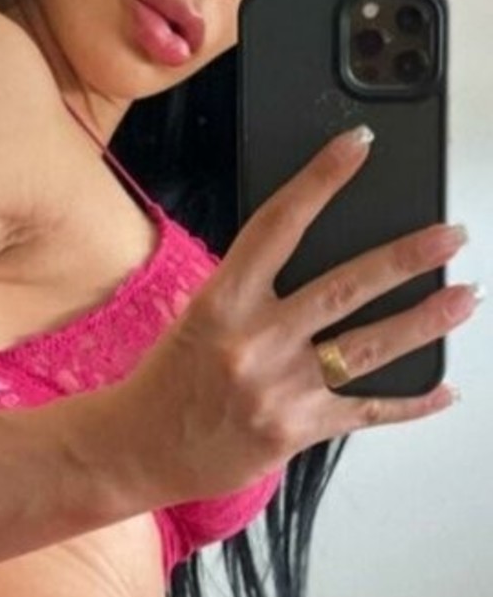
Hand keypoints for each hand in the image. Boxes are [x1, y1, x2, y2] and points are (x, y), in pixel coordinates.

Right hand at [107, 127, 477, 506]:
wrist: (136, 450)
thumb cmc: (169, 381)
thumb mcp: (198, 318)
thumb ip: (256, 292)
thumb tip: (324, 261)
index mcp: (222, 302)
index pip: (279, 226)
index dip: (322, 180)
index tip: (359, 146)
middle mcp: (253, 342)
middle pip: (345, 288)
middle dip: (407, 258)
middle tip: (450, 235)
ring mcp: (279, 390)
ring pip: (368, 347)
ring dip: (425, 320)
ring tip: (464, 297)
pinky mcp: (296, 430)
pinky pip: (367, 412)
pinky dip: (412, 401)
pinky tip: (445, 387)